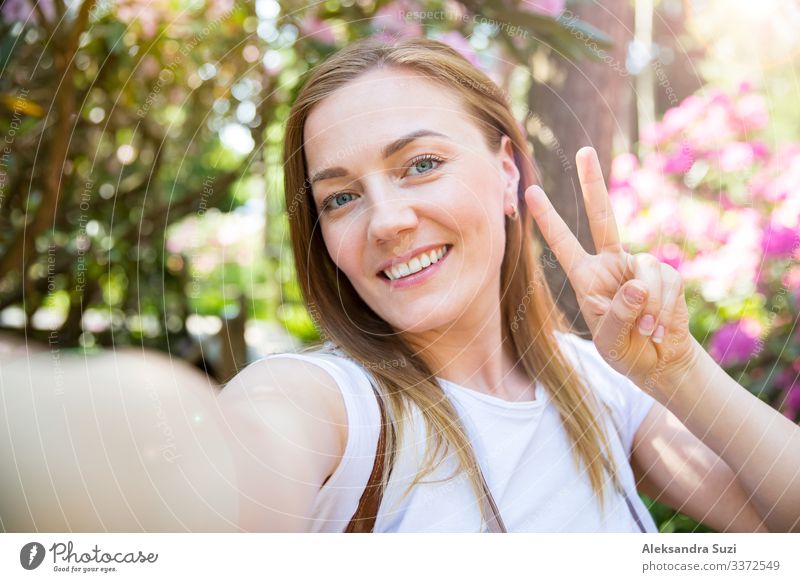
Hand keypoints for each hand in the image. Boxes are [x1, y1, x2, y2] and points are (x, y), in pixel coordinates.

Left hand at [524, 146, 698, 391]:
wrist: (658, 361)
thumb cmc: (624, 350)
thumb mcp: (610, 340)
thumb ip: (618, 315)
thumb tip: (637, 285)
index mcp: (586, 276)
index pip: (564, 243)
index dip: (548, 219)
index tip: (530, 192)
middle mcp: (611, 264)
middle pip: (603, 217)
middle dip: (593, 184)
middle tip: (584, 152)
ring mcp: (640, 266)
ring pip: (647, 268)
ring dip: (649, 305)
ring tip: (646, 331)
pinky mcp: (666, 276)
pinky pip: (667, 282)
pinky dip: (664, 308)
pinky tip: (660, 327)